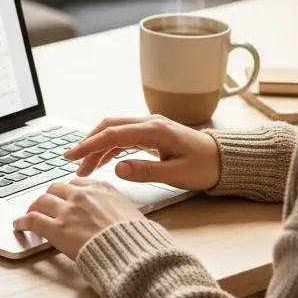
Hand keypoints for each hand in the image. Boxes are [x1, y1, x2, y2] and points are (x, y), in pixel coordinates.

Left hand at [12, 177, 143, 259]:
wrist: (133, 252)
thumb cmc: (136, 238)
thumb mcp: (131, 213)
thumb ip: (115, 208)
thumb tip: (114, 215)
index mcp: (101, 188)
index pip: (77, 183)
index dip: (68, 192)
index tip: (65, 197)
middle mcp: (82, 195)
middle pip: (56, 189)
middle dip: (50, 197)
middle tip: (46, 206)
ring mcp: (67, 210)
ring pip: (42, 201)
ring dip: (34, 207)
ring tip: (30, 214)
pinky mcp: (56, 228)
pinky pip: (32, 220)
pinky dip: (22, 221)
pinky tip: (18, 225)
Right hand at [64, 114, 220, 191]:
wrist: (226, 160)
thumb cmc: (205, 168)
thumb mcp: (176, 174)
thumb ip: (145, 171)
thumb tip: (117, 169)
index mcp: (154, 130)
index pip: (113, 134)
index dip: (90, 145)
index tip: (72, 156)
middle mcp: (150, 123)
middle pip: (109, 127)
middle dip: (88, 143)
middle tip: (71, 161)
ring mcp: (150, 127)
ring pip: (114, 131)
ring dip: (97, 147)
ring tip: (83, 167)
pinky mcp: (152, 134)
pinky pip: (124, 137)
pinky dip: (109, 148)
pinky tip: (101, 161)